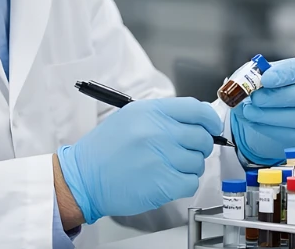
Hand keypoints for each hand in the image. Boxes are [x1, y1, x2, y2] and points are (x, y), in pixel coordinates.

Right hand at [56, 97, 221, 223]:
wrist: (83, 178)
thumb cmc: (105, 149)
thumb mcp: (131, 117)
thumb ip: (164, 116)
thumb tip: (196, 121)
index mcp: (152, 112)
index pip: (197, 110)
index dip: (210, 120)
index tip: (211, 127)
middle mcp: (158, 132)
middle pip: (201, 137)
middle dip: (199, 146)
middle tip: (185, 152)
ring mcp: (162, 158)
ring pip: (198, 162)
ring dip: (189, 167)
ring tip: (168, 168)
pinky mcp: (163, 183)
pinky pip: (191, 182)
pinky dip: (184, 184)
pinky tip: (168, 181)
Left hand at [231, 56, 294, 164]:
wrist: (278, 112)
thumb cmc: (273, 88)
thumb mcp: (263, 76)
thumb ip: (253, 77)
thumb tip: (240, 87)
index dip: (286, 73)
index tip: (265, 79)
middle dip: (281, 97)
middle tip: (256, 98)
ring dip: (273, 116)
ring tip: (250, 112)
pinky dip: (273, 130)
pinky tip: (257, 123)